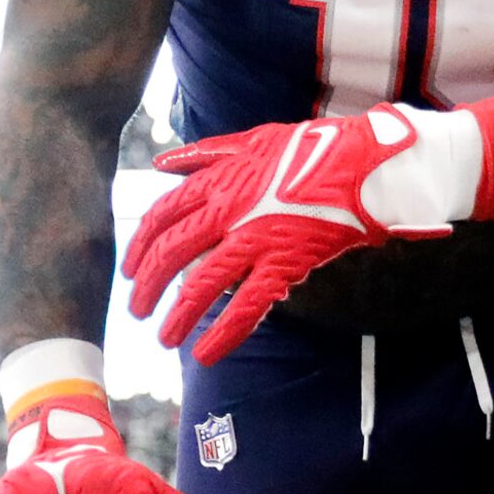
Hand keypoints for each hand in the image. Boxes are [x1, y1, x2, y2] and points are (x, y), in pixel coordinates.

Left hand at [126, 103, 478, 364]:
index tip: (129, 268)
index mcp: (219, 181)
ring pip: (202, 284)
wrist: (363, 164)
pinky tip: (205, 355)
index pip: (163, 216)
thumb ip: (206, 153)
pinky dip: (224, 333)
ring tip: (163, 338)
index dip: (140, 246)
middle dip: (147, 285)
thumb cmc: (313, 149)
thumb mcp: (253, 138)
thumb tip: (163, 164)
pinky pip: (248, 305)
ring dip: (177, 315)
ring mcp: (255, 239)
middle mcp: (229, 211)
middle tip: (137, 309)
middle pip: (172, 253)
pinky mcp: (284, 264)